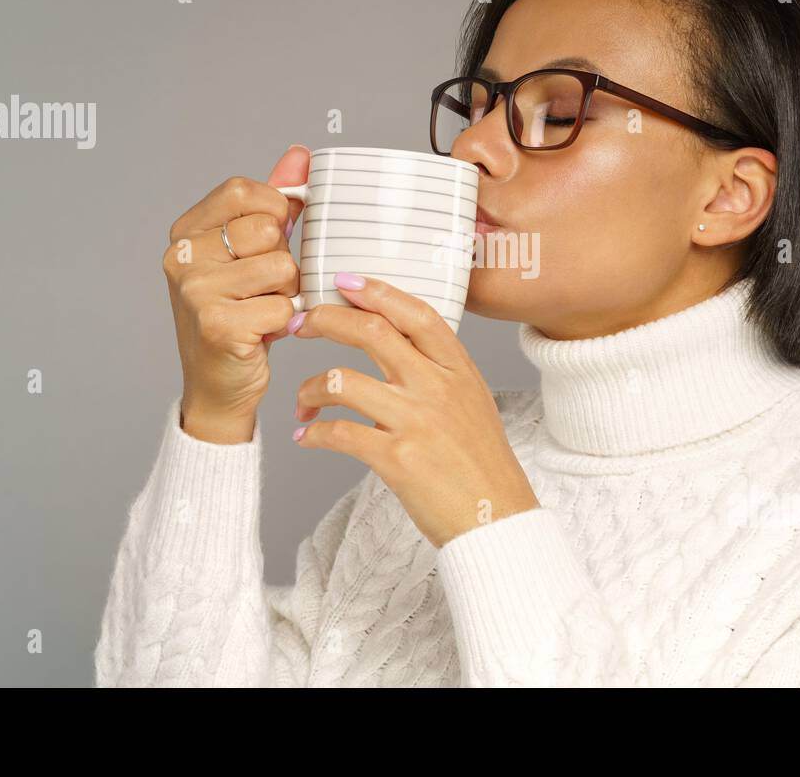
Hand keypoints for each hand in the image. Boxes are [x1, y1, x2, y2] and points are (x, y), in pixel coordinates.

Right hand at [162, 146, 309, 442]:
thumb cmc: (237, 315)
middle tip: (264, 287)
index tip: (274, 236)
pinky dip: (283, 321)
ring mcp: (195, 291)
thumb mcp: (251, 253)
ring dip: (286, 292)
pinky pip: (281, 305)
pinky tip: (262, 333)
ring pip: (281, 267)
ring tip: (263, 309)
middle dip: (283, 259)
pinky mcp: (216, 324)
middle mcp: (182, 257)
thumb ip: (272, 201)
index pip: (243, 190)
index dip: (274, 210)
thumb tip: (300, 154)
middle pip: (267, 229)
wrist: (218, 386)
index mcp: (186, 232)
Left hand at [288, 274, 540, 547]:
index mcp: (458, 369)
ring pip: (341, 380)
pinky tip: (307, 437)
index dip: (376, 291)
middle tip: (302, 324)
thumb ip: (440, 370)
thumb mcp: (472, 401)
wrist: (497, 518)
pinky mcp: (396, 459)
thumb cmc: (482, 464)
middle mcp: (436, 387)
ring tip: (303, 401)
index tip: (345, 282)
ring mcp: (415, 421)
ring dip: (309, 387)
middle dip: (325, 320)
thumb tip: (399, 343)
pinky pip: (337, 433)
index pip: (414, 313)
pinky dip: (312, 433)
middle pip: (370, 331)